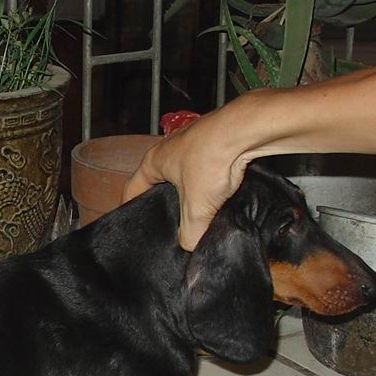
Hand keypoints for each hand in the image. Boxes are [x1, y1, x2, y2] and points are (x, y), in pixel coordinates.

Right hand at [123, 103, 256, 250]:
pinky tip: (221, 198)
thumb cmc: (210, 158)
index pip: (133, 189)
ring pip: (186, 177)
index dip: (130, 208)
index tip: (133, 223)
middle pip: (160, 184)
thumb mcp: (196, 206)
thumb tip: (189, 244)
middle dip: (166, 204)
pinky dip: (211, 184)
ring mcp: (193, 144)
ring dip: (192, 194)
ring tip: (198, 214)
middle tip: (170, 226)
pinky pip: (206, 170)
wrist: (245, 131)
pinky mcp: (215, 144)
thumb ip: (190, 232)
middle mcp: (170, 150)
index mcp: (154, 162)